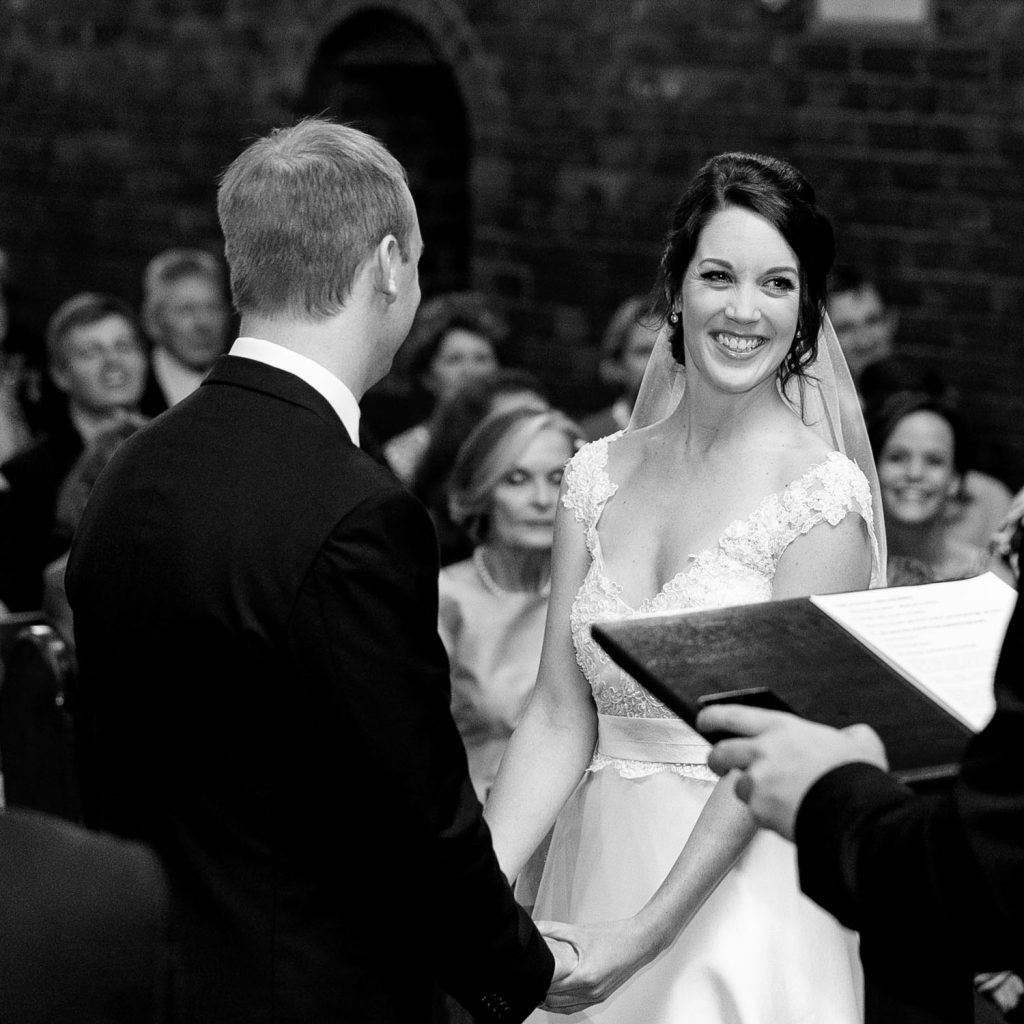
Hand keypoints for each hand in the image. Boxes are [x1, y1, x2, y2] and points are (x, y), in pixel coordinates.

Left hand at [538, 918, 654, 1013]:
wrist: (638, 942)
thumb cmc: (614, 937)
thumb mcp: (579, 931)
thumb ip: (553, 929)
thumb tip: (535, 927)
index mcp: (586, 976)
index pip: (552, 987)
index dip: (536, 982)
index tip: (526, 975)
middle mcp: (591, 991)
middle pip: (556, 1001)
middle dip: (540, 992)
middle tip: (527, 981)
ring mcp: (596, 996)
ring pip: (565, 1008)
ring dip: (550, 1002)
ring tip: (537, 989)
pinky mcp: (600, 997)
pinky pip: (576, 1007)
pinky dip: (563, 1005)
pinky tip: (555, 995)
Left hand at [698, 705, 887, 840]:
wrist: (855, 812)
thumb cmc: (856, 777)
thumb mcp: (860, 742)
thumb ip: (849, 735)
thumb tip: (853, 738)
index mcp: (782, 729)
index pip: (732, 715)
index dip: (712, 716)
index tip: (705, 720)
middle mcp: (763, 751)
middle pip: (721, 752)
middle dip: (715, 759)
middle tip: (718, 764)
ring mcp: (759, 781)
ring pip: (740, 786)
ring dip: (752, 792)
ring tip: (777, 798)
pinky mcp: (760, 809)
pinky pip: (758, 812)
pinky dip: (770, 815)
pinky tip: (792, 815)